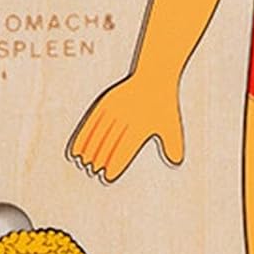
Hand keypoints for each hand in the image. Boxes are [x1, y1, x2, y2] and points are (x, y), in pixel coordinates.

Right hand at [67, 73, 183, 181]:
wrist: (155, 76)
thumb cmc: (164, 104)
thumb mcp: (171, 124)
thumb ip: (173, 145)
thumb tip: (176, 162)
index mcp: (141, 125)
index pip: (124, 150)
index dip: (115, 165)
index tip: (107, 177)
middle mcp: (126, 117)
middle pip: (109, 143)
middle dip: (100, 160)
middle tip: (94, 173)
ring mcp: (114, 108)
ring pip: (98, 133)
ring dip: (90, 150)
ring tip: (84, 164)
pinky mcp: (106, 101)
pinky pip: (91, 122)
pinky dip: (83, 136)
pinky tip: (78, 149)